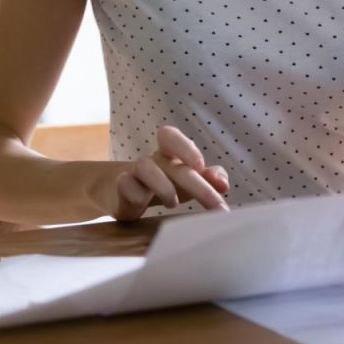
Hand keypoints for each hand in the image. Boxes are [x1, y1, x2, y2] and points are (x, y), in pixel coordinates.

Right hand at [92, 126, 229, 220]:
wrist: (120, 192)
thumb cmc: (162, 183)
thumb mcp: (186, 179)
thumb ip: (208, 177)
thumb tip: (223, 183)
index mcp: (169, 154)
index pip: (171, 137)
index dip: (186, 148)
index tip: (200, 166)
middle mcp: (153, 160)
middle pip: (175, 166)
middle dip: (199, 186)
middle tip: (217, 206)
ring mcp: (133, 172)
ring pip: (145, 167)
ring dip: (164, 187)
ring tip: (174, 204)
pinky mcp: (120, 188)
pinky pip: (124, 185)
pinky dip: (135, 195)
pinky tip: (141, 204)